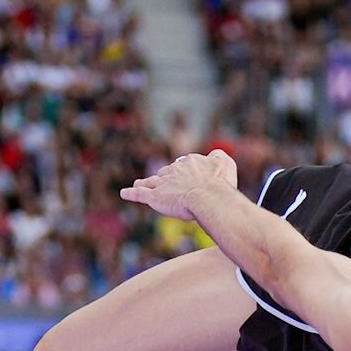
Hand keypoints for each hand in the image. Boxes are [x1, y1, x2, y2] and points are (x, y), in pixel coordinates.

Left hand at [121, 149, 237, 220]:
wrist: (208, 196)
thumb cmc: (220, 183)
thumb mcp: (226, 163)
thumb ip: (219, 156)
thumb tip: (214, 154)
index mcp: (190, 163)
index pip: (185, 166)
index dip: (187, 174)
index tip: (190, 181)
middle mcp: (175, 170)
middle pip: (168, 173)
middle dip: (167, 178)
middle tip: (166, 186)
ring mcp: (162, 183)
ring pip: (152, 181)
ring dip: (147, 182)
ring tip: (140, 183)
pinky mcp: (154, 196)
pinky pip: (139, 194)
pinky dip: (131, 193)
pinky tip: (124, 193)